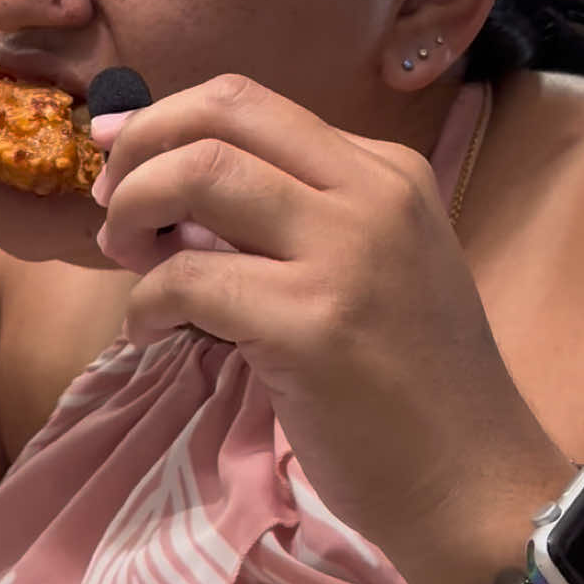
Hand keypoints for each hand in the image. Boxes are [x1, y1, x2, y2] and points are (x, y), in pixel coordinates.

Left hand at [91, 74, 558, 569]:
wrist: (471, 482)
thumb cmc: (411, 381)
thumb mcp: (367, 264)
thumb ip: (286, 216)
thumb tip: (161, 176)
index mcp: (385, 170)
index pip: (248, 102)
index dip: (164, 120)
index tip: (116, 154)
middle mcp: (371, 193)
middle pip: (219, 115)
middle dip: (141, 148)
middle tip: (111, 205)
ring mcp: (345, 255)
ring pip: (198, 175)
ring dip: (133, 211)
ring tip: (128, 262)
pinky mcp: (312, 325)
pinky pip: (188, 279)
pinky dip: (143, 302)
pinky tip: (149, 331)